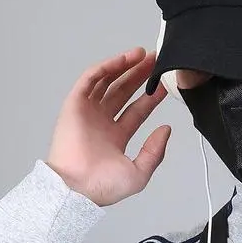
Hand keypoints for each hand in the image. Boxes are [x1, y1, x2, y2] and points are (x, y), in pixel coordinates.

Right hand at [46, 47, 170, 206]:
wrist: (77, 188)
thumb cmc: (103, 187)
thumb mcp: (139, 173)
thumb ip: (155, 152)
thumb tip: (166, 130)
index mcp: (115, 138)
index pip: (136, 111)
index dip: (150, 97)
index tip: (164, 85)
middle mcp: (101, 123)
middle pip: (122, 92)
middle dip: (138, 76)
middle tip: (154, 61)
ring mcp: (88, 112)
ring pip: (107, 82)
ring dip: (123, 67)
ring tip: (142, 55)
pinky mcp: (74, 104)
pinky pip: (91, 80)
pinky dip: (106, 68)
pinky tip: (123, 60)